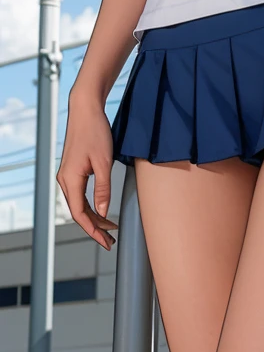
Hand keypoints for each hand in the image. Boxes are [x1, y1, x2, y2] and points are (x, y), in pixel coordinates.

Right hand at [56, 92, 118, 250]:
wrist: (86, 110)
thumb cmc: (95, 132)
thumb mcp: (104, 162)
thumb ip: (103, 189)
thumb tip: (102, 212)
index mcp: (70, 180)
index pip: (79, 215)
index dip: (93, 231)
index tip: (106, 242)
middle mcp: (65, 180)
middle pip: (78, 212)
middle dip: (95, 227)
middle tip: (111, 239)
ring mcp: (67, 175)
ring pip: (79, 204)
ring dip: (94, 216)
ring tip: (110, 227)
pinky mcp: (72, 169)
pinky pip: (80, 193)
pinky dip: (91, 204)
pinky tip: (102, 208)